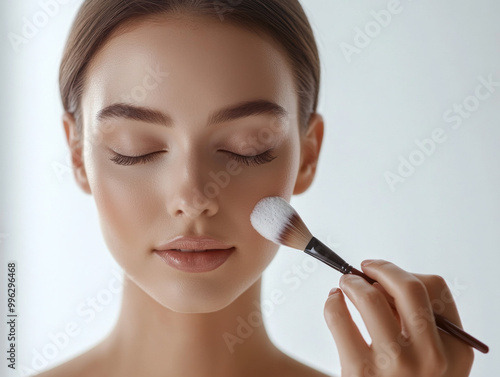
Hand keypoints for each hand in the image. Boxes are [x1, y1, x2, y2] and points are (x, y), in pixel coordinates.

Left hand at [323, 259, 473, 376]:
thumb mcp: (432, 360)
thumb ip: (419, 322)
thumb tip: (380, 280)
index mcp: (455, 349)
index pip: (435, 288)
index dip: (403, 274)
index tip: (384, 274)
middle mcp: (431, 356)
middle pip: (407, 287)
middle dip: (381, 269)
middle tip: (363, 268)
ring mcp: (396, 365)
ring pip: (370, 298)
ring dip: (352, 282)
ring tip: (345, 284)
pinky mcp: (361, 372)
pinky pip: (339, 318)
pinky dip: (332, 302)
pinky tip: (334, 302)